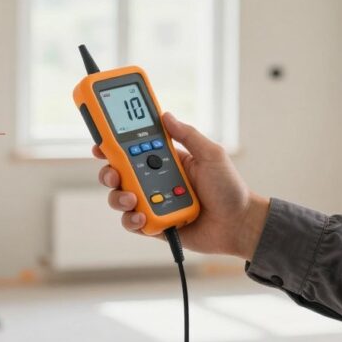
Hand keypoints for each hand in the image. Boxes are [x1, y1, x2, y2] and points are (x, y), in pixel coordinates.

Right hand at [94, 111, 269, 259]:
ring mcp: (153, 203)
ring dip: (118, 197)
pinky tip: (141, 216)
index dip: (115, 145)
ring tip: (131, 198)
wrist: (239, 224)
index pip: (134, 148)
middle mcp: (155, 180)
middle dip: (109, 172)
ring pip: (121, 198)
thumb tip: (166, 115)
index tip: (101, 142)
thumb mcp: (212, 154)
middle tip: (113, 173)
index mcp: (168, 160)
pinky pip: (132, 222)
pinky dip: (131, 219)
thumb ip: (188, 135)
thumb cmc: (229, 188)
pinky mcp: (154, 225)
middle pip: (120, 173)